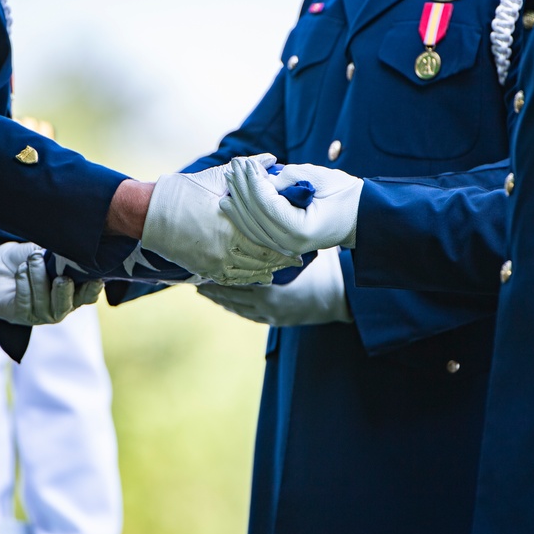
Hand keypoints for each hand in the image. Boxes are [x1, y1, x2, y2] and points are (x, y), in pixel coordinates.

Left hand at [0, 242, 100, 325]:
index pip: (88, 296)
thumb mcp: (48, 253)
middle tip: (61, 276)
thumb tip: (72, 249)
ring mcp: (40, 314)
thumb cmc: (29, 261)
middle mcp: (59, 308)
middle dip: (64, 290)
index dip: (92, 290)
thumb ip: (61, 255)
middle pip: (66, 304)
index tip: (94, 278)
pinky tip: (21, 269)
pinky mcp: (20, 315)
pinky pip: (25, 300)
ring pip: (43, 301)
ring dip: (39, 276)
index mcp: (72, 293)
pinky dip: (24, 281)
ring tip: (34, 258)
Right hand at [140, 154, 301, 285]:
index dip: (286, 242)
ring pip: (249, 272)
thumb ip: (249, 170)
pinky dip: (248, 278)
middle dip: (281, 259)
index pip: (268, 238)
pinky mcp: (204, 269)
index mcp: (232, 223)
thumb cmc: (185, 191)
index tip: (300, 242)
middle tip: (298, 259)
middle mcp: (226, 247)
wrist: (149, 212)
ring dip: (267, 270)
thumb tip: (273, 159)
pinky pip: (232, 279)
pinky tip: (260, 276)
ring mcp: (214, 261)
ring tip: (281, 268)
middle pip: (262, 258)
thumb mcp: (218, 176)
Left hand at [197, 247, 351, 325]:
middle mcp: (265, 306)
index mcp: (270, 290)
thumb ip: (281, 240)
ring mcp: (268, 316)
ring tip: (200, 286)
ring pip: (234, 306)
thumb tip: (262, 213)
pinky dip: (230, 305)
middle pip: (229, 295)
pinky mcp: (273, 320)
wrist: (342, 299)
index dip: (215, 271)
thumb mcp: (303, 253)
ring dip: (217, 296)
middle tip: (191, 274)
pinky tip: (220, 299)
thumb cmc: (325, 272)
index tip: (200, 261)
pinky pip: (245, 314)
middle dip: (210, 285)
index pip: (234, 280)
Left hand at [220, 158, 362, 256]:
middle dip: (242, 187)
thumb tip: (261, 179)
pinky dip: (241, 216)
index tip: (246, 162)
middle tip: (234, 164)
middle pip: (255, 215)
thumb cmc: (344, 194)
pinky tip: (229, 202)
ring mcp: (285, 248)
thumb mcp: (318, 178)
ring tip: (229, 178)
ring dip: (237, 201)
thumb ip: (288, 177)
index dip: (254, 181)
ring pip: (250, 226)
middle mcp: (290, 243)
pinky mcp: (282, 245)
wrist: (359, 217)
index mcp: (302, 229)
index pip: (267, 204)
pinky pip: (255, 231)